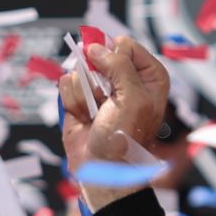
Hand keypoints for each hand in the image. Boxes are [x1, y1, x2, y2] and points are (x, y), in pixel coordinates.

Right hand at [56, 37, 170, 209]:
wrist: (102, 170)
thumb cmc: (125, 140)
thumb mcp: (133, 98)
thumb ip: (118, 65)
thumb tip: (95, 48)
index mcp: (148, 76)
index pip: (126, 45)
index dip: (116, 58)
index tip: (115, 79)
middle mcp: (124, 79)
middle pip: (99, 54)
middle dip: (97, 78)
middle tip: (105, 100)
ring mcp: (100, 88)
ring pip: (80, 69)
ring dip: (85, 94)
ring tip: (96, 114)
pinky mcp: (79, 98)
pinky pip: (67, 84)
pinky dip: (73, 102)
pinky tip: (84, 118)